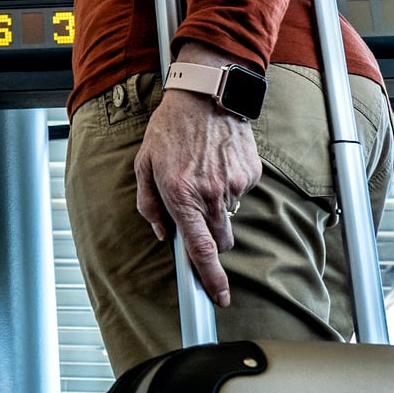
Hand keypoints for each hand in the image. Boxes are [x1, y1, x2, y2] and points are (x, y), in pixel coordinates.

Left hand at [134, 49, 263, 306]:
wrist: (206, 97)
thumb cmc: (169, 129)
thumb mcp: (143, 164)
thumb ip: (148, 204)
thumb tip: (160, 231)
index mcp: (180, 196)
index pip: (200, 248)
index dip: (210, 277)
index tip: (218, 296)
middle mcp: (210, 195)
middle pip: (220, 239)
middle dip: (210, 236)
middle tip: (197, 210)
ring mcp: (234, 185)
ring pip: (229, 215)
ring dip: (217, 206)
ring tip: (203, 173)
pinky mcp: (250, 174)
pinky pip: (240, 194)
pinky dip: (228, 186)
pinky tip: (217, 162)